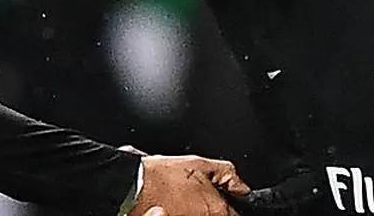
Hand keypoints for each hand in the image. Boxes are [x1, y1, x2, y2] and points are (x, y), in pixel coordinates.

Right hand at [128, 154, 249, 215]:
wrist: (131, 187)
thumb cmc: (160, 176)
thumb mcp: (198, 163)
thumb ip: (226, 173)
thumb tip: (242, 186)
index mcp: (216, 209)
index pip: (234, 215)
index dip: (230, 206)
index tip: (223, 200)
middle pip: (217, 215)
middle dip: (209, 207)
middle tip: (195, 196)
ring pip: (200, 215)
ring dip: (196, 210)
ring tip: (181, 198)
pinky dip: (183, 211)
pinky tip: (172, 204)